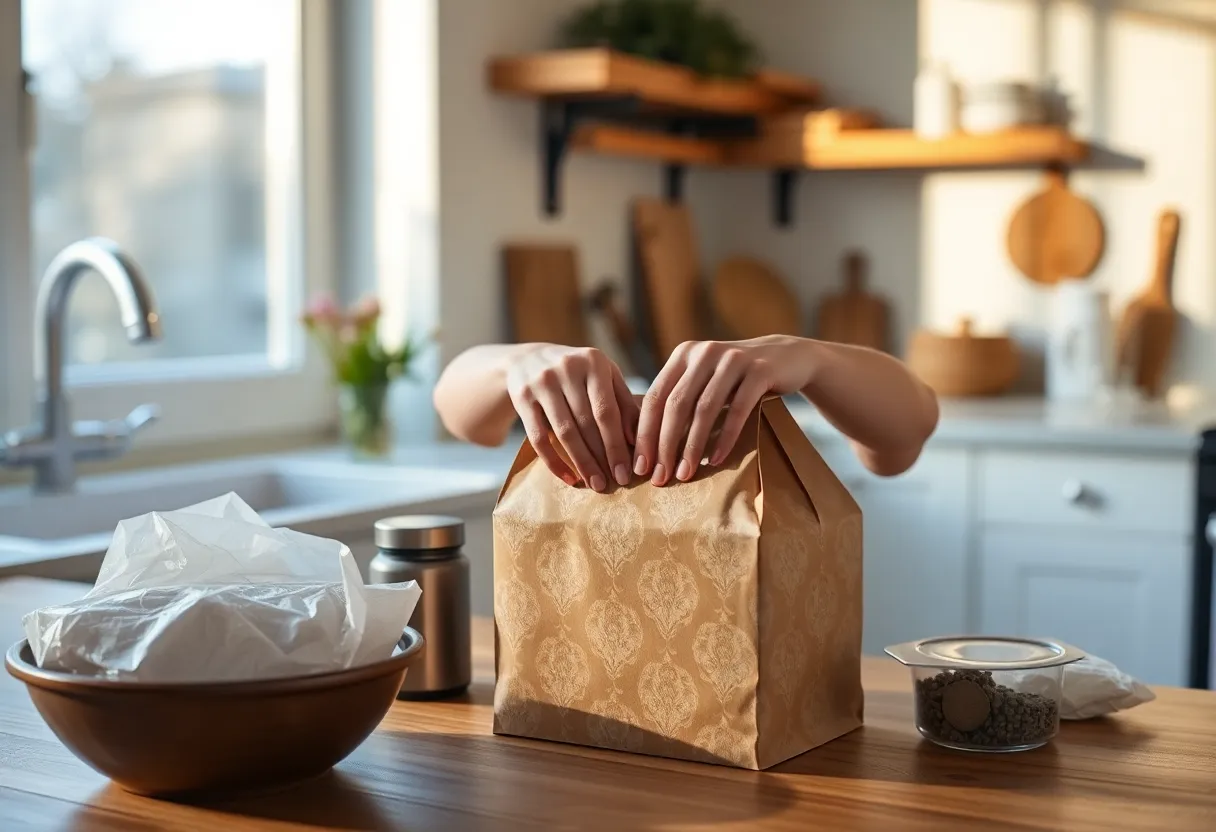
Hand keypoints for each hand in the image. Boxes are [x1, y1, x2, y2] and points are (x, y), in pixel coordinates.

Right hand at [504, 344, 639, 490]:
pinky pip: (538, 438)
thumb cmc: (578, 372)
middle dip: (601, 457)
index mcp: (593, 361)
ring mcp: (542, 382)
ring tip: (594, 484)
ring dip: (581, 463)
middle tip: (613, 483)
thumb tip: (637, 439)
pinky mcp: (522, 397)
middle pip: (586, 423)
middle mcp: (566, 368)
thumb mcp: (604, 375)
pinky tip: (569, 478)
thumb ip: (623, 402)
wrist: (529, 357)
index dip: (617, 444)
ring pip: (564, 432)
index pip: (607, 411)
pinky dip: (554, 462)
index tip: (627, 472)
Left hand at [633, 336, 817, 485]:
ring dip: (692, 446)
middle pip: (676, 404)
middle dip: (664, 445)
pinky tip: (715, 460)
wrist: (786, 357)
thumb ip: (678, 398)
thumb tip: (645, 446)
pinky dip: (725, 438)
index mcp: (683, 355)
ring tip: (686, 474)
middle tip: (660, 477)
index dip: (645, 433)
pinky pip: (738, 410)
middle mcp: (704, 352)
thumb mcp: (704, 379)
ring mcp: (732, 359)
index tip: (640, 466)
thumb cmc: (736, 379)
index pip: (655, 397)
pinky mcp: (759, 371)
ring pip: (704, 408)